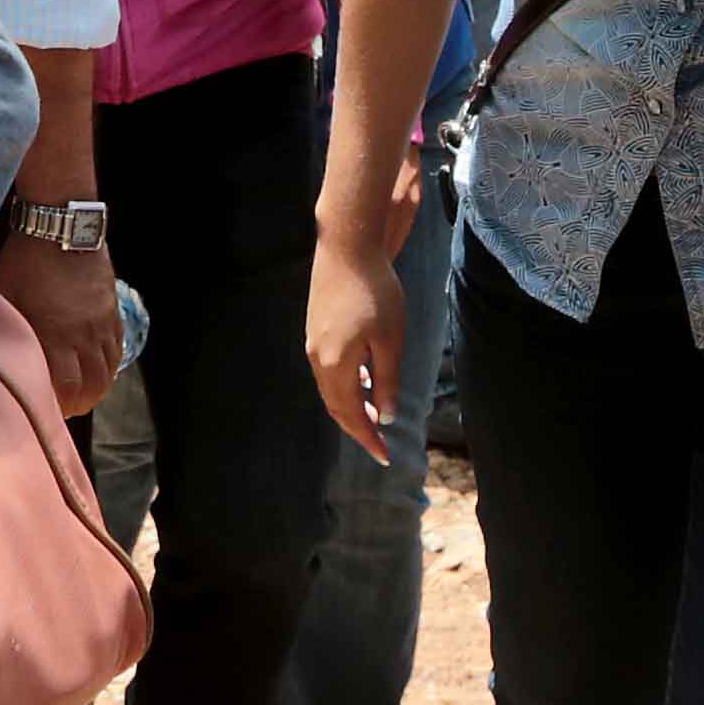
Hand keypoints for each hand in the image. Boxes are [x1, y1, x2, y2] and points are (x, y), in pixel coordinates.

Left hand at [0, 226, 120, 416]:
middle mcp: (82, 334)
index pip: (64, 387)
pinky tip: (96, 371)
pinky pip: (117, 350)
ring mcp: (101, 324)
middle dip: (76, 405)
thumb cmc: (25, 261)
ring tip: (80, 395)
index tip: (43, 411)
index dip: (56, 406)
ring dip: (94, 390)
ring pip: (107, 372)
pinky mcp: (112, 312)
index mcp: (53, 333)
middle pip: (90, 387)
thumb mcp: (5, 295)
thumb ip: (3, 328)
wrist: (61, 225)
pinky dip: (108, 368)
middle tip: (61, 409)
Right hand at [303, 235, 408, 464]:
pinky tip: (364, 380)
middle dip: (357, 428)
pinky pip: (328, 370)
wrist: (347, 248)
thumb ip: (387, 381)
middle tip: (379, 445)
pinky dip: (345, 385)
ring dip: (351, 406)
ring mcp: (313, 343)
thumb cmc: (375, 292)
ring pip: (330, 389)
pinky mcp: (315, 329)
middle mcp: (317, 358)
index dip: (368, 438)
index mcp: (336, 365)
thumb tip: (384, 416)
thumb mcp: (390, 340)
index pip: (351, 414)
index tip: (385, 457)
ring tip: (374, 416)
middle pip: (335, 406)